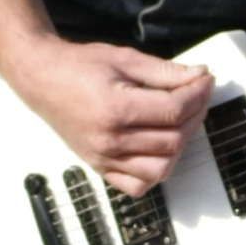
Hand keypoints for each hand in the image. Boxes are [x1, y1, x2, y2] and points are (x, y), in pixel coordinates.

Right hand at [6, 37, 212, 195]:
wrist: (41, 78)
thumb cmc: (77, 66)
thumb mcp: (124, 58)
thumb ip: (165, 71)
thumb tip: (200, 76)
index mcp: (116, 109)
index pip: (174, 111)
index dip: (197, 94)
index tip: (204, 79)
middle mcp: (110, 140)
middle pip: (173, 140)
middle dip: (195, 115)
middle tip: (197, 94)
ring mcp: (104, 158)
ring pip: (161, 168)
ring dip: (179, 146)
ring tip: (180, 120)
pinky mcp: (99, 166)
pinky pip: (136, 185)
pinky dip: (154, 172)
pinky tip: (159, 148)